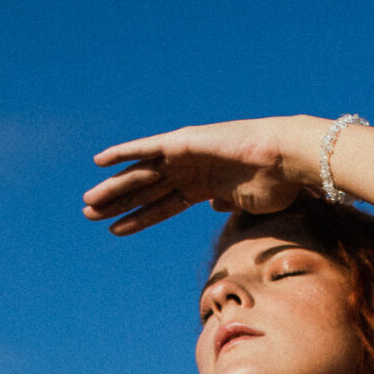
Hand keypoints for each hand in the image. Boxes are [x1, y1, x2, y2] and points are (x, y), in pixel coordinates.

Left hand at [82, 117, 321, 235]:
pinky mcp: (182, 142)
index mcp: (203, 186)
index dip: (138, 218)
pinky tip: (99, 162)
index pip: (162, 206)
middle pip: (145, 190)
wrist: (286, 161)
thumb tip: (212, 206)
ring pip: (140, 175)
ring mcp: (185, 156)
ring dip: (113, 188)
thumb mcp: (244, 203)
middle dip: (117, 203)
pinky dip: (123, 153)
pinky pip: (146, 148)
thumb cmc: (277, 184)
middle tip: (88, 214)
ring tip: (87, 203)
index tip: (114, 231)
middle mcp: (189, 170)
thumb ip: (224, 203)